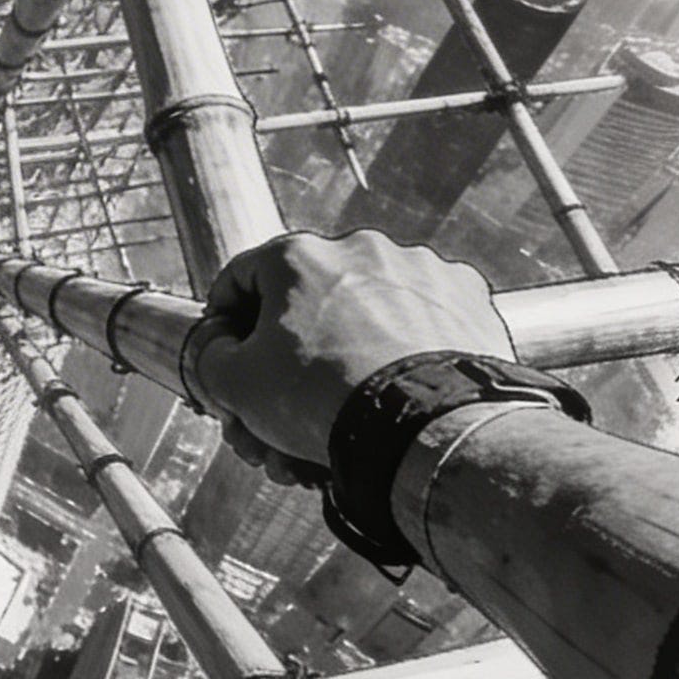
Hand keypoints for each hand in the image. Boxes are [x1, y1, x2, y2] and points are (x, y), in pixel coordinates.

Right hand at [193, 231, 515, 478]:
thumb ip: (212, 357)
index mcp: (298, 256)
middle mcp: (360, 249)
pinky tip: (393, 400)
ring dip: (344, 362)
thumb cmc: (323, 399)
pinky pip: (419, 326)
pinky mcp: (465, 300)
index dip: (225, 326)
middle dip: (287, 363)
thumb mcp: (235, 384)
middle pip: (306, 306)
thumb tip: (220, 350)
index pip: (240, 279)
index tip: (228, 362)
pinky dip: (402, 356)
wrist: (424, 430)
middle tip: (280, 413)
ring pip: (364, 317)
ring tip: (339, 421)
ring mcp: (419, 271)